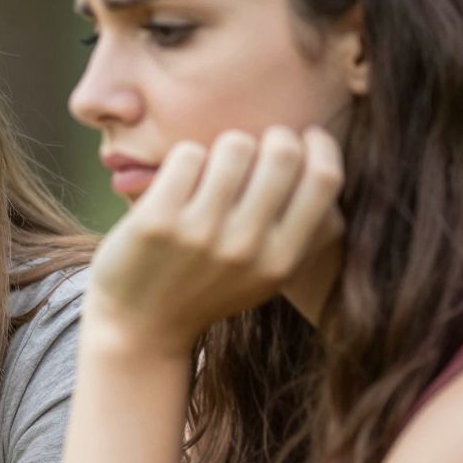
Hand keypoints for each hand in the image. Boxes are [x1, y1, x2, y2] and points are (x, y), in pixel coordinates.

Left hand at [88, 126, 343, 355]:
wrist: (138, 326)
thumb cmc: (206, 289)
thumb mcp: (266, 275)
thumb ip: (302, 231)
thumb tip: (322, 159)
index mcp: (281, 260)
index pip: (324, 180)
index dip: (320, 146)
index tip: (305, 137)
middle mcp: (246, 248)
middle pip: (283, 153)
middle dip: (272, 136)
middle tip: (254, 146)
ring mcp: (200, 233)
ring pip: (235, 145)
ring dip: (225, 145)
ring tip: (214, 164)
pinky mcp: (157, 220)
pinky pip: (187, 154)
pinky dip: (186, 157)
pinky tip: (179, 179)